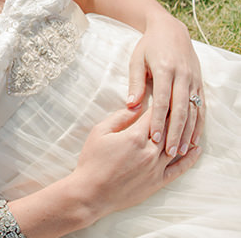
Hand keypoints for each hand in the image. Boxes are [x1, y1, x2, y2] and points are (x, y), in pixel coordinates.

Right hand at [72, 107, 199, 219]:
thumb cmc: (92, 161)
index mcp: (134, 137)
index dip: (161, 103)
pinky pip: (179, 169)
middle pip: (168, 129)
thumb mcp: (99, 132)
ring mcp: (156, 168)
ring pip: (175, 146)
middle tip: (180, 104)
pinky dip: (189, 158)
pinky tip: (195, 149)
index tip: (165, 94)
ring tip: (190, 123)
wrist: (91, 192)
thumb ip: (120, 118)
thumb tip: (136, 107)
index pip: (154, 115)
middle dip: (173, 116)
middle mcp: (149, 151)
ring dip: (183, 134)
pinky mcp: (158, 181)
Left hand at [126, 15, 203, 157]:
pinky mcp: (199, 83)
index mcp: (164, 69)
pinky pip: (201, 107)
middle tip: (168, 151)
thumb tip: (130, 106)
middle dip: (175, 132)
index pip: (162, 100)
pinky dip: (199, 124)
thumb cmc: (148, 46)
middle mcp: (182, 76)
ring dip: (188, 132)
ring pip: (193, 110)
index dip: (158, 120)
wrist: (170, 30)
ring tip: (180, 150)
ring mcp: (193, 80)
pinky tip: (195, 139)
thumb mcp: (137, 60)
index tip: (153, 137)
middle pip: (180, 109)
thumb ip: (135, 83)